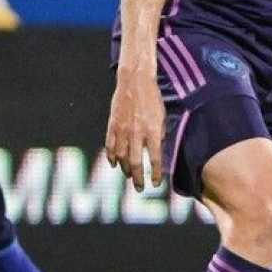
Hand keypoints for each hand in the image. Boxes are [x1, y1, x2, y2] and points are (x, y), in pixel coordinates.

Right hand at [105, 65, 164, 191]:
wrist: (135, 82)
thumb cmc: (152, 99)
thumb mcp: (162, 117)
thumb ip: (160, 136)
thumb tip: (158, 153)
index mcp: (152, 131)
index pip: (154, 159)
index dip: (155, 173)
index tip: (156, 184)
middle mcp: (136, 133)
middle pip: (135, 162)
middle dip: (138, 178)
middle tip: (140, 188)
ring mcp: (122, 130)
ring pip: (120, 157)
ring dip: (125, 169)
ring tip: (129, 176)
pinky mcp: (112, 125)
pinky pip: (110, 146)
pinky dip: (111, 157)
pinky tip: (113, 164)